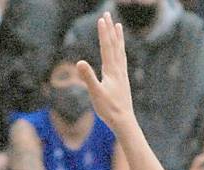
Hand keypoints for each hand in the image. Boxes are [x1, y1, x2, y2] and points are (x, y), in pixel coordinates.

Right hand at [76, 13, 134, 132]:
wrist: (124, 121)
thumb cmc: (109, 109)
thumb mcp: (95, 94)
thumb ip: (88, 77)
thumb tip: (79, 62)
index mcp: (111, 70)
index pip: (107, 47)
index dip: (103, 32)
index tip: (101, 18)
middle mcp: (118, 69)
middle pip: (114, 44)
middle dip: (110, 29)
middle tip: (108, 14)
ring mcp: (122, 74)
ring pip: (120, 51)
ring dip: (118, 37)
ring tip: (118, 26)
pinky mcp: (123, 80)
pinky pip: (122, 60)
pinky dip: (121, 51)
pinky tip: (120, 51)